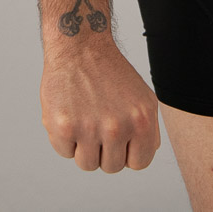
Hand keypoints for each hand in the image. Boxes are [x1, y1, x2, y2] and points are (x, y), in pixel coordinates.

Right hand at [40, 42, 160, 172]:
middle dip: (104, 149)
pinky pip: (64, 152)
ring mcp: (90, 128)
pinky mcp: (64, 127)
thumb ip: (148, 129)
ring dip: (83, 145)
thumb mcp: (142, 97)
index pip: (140, 162)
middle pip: (112, 166)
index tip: (119, 137)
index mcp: (142, 119)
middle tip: (97, 121)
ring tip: (84, 116)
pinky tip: (69, 112)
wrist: (79, 46)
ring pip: (87, 163)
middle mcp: (118, 126)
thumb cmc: (109, 71)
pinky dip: (64, 137)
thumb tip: (145, 153)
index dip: (127, 152)